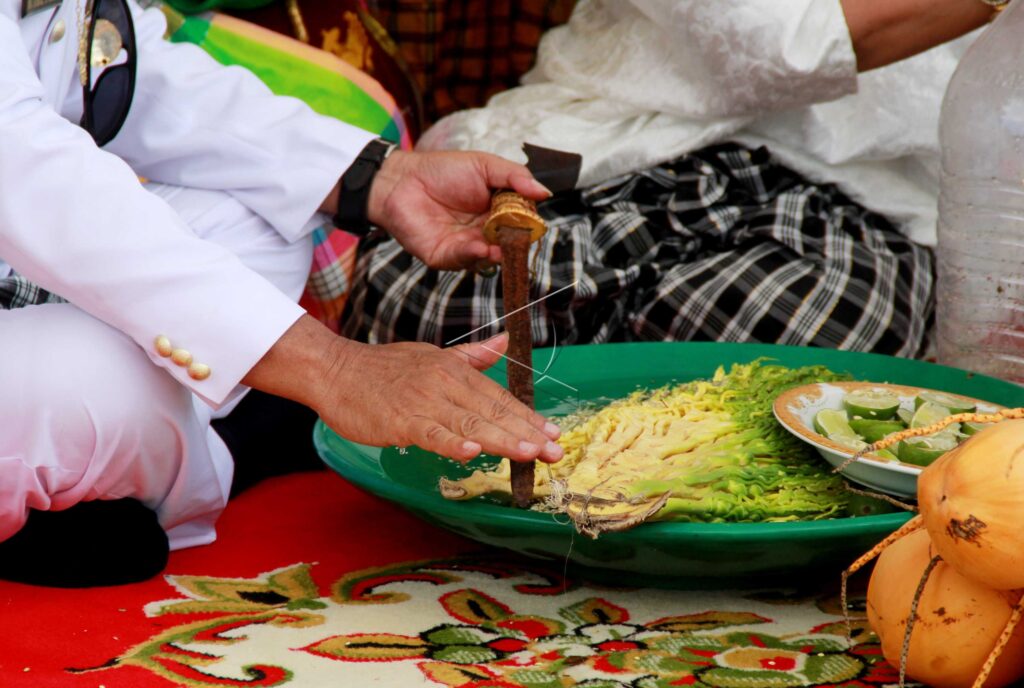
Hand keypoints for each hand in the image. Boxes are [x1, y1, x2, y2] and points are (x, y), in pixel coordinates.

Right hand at [315, 331, 561, 462]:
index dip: (528, 416)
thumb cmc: (385, 368)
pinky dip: (451, 443)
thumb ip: (472, 356)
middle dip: (526, 432)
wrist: (336, 370)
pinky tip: (472, 454)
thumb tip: (505, 341)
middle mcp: (444, 384)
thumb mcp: (434, 356)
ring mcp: (422, 402)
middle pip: (492, 411)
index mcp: (455, 370)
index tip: (554, 433)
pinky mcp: (400, 420)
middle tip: (555, 450)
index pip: (499, 397)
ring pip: (469, 424)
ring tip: (529, 453)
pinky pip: (431, 433)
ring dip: (501, 439)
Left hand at [366, 150, 550, 269]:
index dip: (528, 225)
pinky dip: (474, 255)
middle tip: (522, 240)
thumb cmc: (442, 170)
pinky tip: (481, 247)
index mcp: (496, 212)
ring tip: (503, 247)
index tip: (534, 223)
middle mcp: (484, 233)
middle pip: (508, 245)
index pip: (520, 224)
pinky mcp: (445, 257)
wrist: (401, 178)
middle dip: (516, 245)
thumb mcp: (485, 165)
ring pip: (489, 257)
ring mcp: (466, 247)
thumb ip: (514, 177)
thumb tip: (545, 192)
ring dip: (498, 254)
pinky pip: (464, 260)